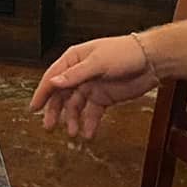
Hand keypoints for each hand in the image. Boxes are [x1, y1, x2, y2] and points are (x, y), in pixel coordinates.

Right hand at [30, 35, 158, 137]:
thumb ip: (75, 74)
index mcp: (74, 60)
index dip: (42, 93)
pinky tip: (88, 133)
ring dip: (72, 119)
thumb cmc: (125, 52)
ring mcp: (91, 87)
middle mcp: (80, 74)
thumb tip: (54, 82)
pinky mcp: (104, 98)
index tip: (34, 108)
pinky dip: (89, 123)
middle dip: (55, 111)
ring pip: (76, 106)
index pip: (53, 77)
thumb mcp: (98, 62)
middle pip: (62, 95)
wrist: (151, 61)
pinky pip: (92, 113)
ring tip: (73, 132)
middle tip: (49, 126)